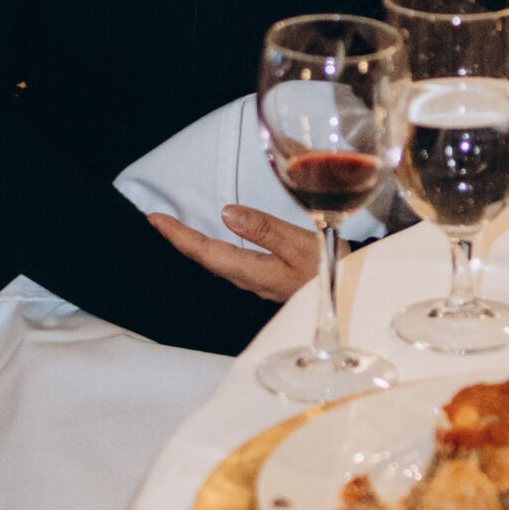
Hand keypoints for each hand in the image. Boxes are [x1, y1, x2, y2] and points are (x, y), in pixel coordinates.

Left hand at [148, 206, 316, 301]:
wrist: (354, 296)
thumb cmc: (330, 271)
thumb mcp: (301, 246)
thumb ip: (265, 230)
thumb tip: (226, 213)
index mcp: (252, 270)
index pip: (205, 251)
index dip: (178, 235)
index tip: (154, 219)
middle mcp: (250, 279)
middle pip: (205, 258)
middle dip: (181, 239)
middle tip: (159, 221)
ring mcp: (259, 282)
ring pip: (217, 262)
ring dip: (196, 245)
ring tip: (179, 230)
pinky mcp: (269, 279)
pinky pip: (231, 264)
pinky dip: (215, 249)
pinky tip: (217, 244)